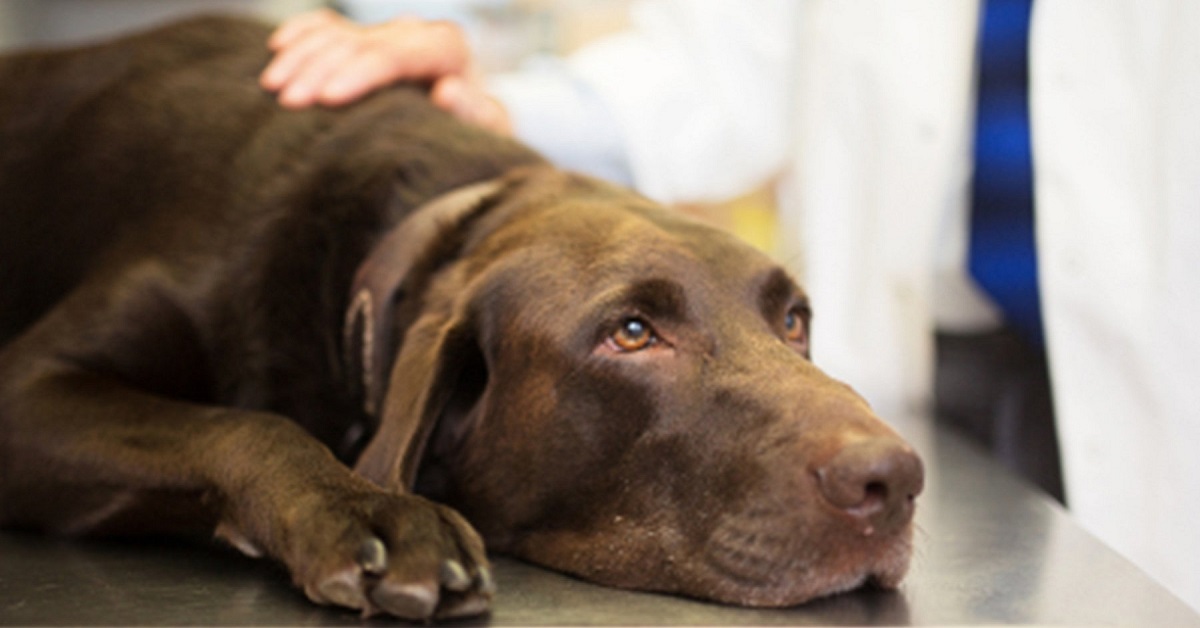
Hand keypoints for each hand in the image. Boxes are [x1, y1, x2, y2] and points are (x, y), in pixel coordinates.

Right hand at [260, 9, 510, 133]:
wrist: (472, 126)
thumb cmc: (478, 135)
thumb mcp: (486, 130)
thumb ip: (473, 112)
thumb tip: (448, 90)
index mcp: (445, 47)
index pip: (394, 54)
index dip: (359, 73)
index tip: (327, 99)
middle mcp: (414, 33)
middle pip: (357, 43)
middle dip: (319, 69)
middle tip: (287, 102)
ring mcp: (386, 33)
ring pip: (336, 32)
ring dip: (301, 57)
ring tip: (272, 87)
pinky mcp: (366, 40)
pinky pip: (327, 26)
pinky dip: (302, 33)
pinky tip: (277, 47)